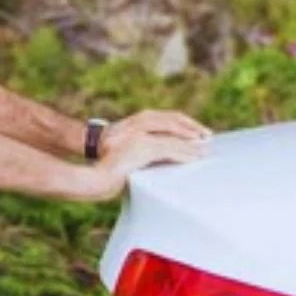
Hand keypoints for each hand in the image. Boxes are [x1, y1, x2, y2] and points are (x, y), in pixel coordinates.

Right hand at [82, 128, 206, 199]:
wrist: (90, 178)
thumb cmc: (104, 171)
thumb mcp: (122, 152)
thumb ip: (139, 147)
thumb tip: (162, 152)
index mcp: (129, 124)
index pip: (159, 117)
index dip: (179, 121)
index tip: (193, 128)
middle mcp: (133, 125)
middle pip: (168, 119)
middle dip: (189, 126)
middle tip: (206, 134)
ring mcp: (136, 135)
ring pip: (171, 133)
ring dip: (190, 140)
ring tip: (204, 147)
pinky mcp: (141, 149)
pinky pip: (169, 149)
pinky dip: (184, 153)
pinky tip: (194, 157)